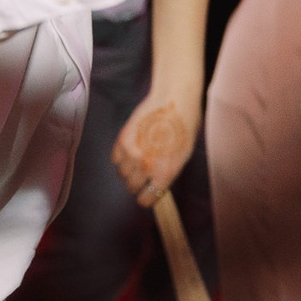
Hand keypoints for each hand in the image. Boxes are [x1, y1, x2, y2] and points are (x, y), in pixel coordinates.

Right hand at [112, 88, 196, 206]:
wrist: (173, 101)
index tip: (146, 193)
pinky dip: (121, 157)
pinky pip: (115, 158)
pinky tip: (132, 148)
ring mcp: (132, 153)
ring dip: (128, 170)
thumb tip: (156, 184)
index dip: (146, 197)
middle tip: (143, 175)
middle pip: (131, 187)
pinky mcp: (122, 140)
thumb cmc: (184, 127)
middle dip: (137, 184)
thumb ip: (167, 173)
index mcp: (164, 174)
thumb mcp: (182, 157)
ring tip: (138, 159)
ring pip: (122, 174)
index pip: (146, 200)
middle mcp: (146, 167)